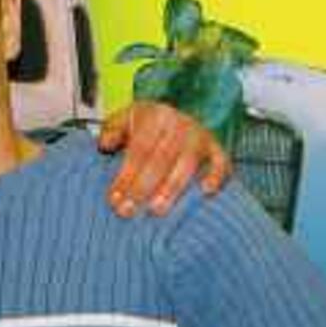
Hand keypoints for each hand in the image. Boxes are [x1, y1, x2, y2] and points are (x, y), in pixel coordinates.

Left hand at [100, 102, 231, 216]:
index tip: (114, 199)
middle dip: (142, 187)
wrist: (176, 119)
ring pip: (186, 164)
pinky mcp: (217, 150)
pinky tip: (206, 192)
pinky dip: (216, 176)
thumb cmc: (146, 127)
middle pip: (160, 159)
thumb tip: (104, 145)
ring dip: (171, 189)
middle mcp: (181, 124)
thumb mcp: (125, 119)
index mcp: (156, 115)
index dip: (125, 175)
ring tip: (156, 210)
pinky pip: (221, 163)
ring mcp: (201, 137)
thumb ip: (112, 130)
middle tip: (128, 211)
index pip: (139, 149)